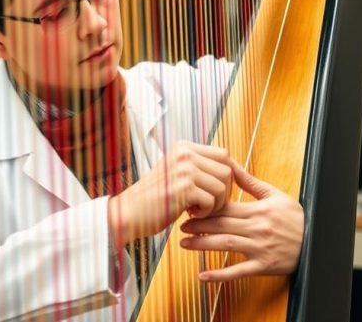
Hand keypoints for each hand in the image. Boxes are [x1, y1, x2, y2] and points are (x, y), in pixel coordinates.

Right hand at [108, 141, 232, 244]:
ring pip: (222, 187)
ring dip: (215, 204)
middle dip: (224, 192)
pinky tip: (190, 214)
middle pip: (226, 170)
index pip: (223, 154)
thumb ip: (199, 166)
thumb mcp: (176, 172)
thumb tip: (233, 170)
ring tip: (197, 209)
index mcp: (184, 147)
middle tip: (208, 204)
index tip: (222, 190)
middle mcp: (185, 154)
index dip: (229, 174)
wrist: (128, 213)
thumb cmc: (155, 197)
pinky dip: (205, 213)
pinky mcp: (183, 189)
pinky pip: (212, 201)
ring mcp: (184, 170)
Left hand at [179, 160, 303, 281]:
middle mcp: (258, 228)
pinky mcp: (263, 266)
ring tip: (185, 243)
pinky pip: (238, 271)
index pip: (226, 208)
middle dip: (199, 225)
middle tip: (181, 224)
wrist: (317, 240)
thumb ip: (250, 183)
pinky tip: (203, 276)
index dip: (206, 208)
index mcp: (259, 210)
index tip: (190, 207)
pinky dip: (220, 275)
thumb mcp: (275, 195)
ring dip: (203, 244)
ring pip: (226, 244)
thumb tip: (231, 165)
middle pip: (222, 225)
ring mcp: (260, 248)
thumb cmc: (295, 218)